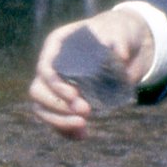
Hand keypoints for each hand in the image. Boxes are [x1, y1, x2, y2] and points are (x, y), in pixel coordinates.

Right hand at [28, 8, 153, 139]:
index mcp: (57, 46)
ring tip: (82, 126)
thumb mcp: (121, 31)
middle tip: (86, 111)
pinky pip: (57, 120)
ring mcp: (58, 86)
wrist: (128, 48)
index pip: (45, 67)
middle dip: (58, 105)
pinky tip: (83, 135)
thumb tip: (120, 56)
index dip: (55, 84)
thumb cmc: (119, 33)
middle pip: (38, 90)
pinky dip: (67, 131)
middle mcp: (52, 67)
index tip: (75, 96)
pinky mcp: (67, 102)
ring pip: (41, 108)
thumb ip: (119, 40)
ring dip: (58, 121)